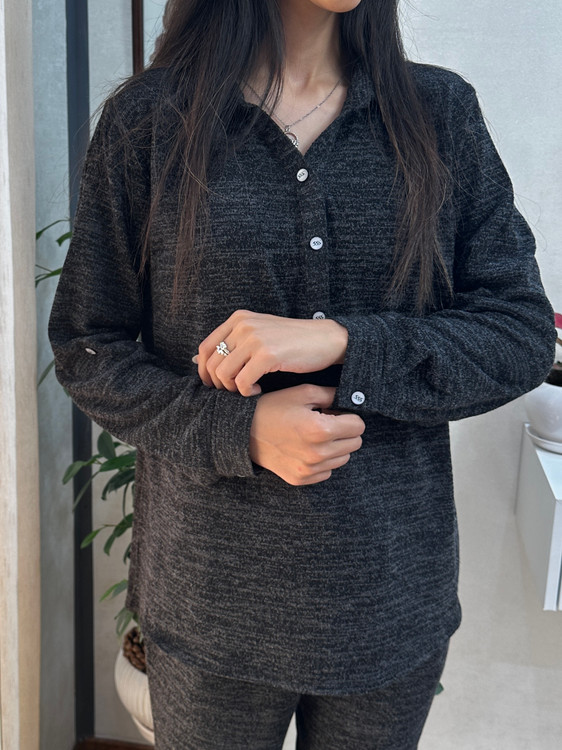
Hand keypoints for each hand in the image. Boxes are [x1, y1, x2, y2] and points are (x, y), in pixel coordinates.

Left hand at [195, 309, 347, 395]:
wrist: (325, 339)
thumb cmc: (291, 341)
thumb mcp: (258, 334)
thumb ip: (231, 344)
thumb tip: (197, 361)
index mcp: (238, 319)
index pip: (205, 348)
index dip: (204, 371)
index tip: (215, 385)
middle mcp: (243, 325)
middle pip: (212, 364)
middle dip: (218, 384)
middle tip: (234, 391)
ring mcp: (255, 339)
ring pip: (224, 375)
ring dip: (233, 389)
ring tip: (248, 389)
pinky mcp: (267, 354)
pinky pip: (242, 382)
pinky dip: (247, 392)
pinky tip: (258, 390)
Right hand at [249, 384, 364, 485]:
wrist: (242, 432)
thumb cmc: (273, 408)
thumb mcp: (302, 393)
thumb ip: (332, 394)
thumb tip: (352, 397)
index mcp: (320, 430)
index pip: (358, 426)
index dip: (350, 416)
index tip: (336, 413)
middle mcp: (317, 454)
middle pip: (354, 444)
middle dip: (345, 432)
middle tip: (326, 422)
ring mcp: (309, 470)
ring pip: (343, 459)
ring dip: (335, 447)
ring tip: (315, 435)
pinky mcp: (300, 479)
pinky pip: (326, 471)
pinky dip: (322, 461)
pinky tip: (306, 448)